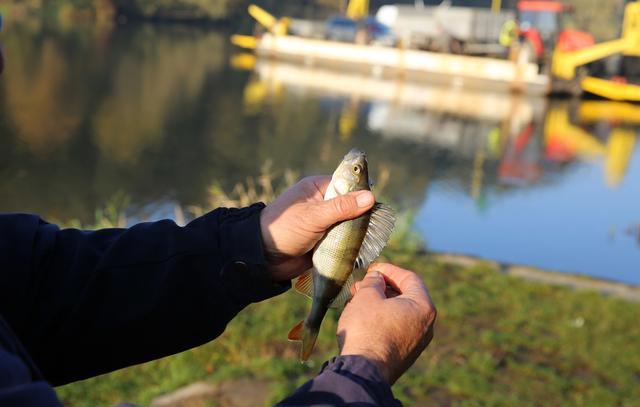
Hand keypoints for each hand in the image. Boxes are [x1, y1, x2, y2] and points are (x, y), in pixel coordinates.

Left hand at [260, 176, 374, 280]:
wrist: (263, 258)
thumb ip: (341, 208)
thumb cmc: (284, 228)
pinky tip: (363, 249)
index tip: (378, 205)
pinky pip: (343, 240)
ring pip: (349, 224)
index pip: (347, 184)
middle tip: (378, 226)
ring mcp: (324, 223)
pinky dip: (351, 244)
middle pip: (351, 205)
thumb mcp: (314, 216)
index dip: (362, 193)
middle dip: (363, 215)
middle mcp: (322, 203)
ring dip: (358, 232)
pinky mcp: (325, 240)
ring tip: (373, 240)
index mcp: (317, 188)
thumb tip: (370, 197)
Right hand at [337, 263, 436, 384]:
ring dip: (380, 302)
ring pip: (400, 312)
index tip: (372, 268)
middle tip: (363, 283)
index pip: (410, 278)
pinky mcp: (405, 353)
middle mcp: (426, 324)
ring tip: (358, 299)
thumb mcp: (366, 296)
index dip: (389, 269)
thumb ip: (373, 281)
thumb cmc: (366, 330)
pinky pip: (396, 327)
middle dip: (383, 286)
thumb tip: (376, 278)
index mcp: (423, 306)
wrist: (364, 371)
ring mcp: (417, 341)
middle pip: (406, 295)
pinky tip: (363, 316)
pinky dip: (382, 318)